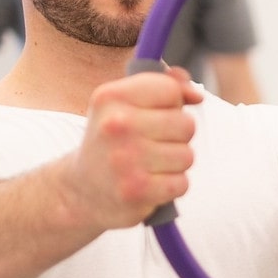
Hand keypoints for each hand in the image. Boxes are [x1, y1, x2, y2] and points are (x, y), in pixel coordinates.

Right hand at [61, 67, 201, 229]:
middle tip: (152, 145)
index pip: (171, 90)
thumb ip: (165, 86)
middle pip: (186, 124)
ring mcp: (126, 159)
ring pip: (187, 156)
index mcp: (111, 97)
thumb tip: (196, 95)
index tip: (153, 116)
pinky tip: (150, 184)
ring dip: (174, 164)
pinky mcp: (137, 191)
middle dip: (177, 137)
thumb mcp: (125, 104)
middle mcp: (116, 125)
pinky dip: (171, 186)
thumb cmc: (113, 141)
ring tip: (149, 165)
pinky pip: (182, 183)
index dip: (171, 105)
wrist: (81, 190)